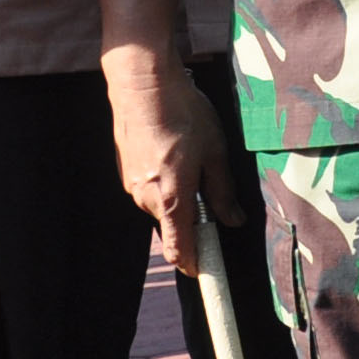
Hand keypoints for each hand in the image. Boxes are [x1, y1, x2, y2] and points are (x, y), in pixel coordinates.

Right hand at [104, 48, 248, 275]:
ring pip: (161, 206)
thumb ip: (222, 191)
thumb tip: (233, 220)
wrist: (143, 85)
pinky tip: (175, 153)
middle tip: (213, 195)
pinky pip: (150, 189)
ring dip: (178, 197)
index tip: (204, 273)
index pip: (180, 247)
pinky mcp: (125, 171)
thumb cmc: (183, 115)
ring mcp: (132, 185)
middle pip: (173, 225)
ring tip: (192, 161)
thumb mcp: (215, 152)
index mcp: (172, 198)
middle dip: (192, 219)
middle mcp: (146, 198)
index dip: (194, 263)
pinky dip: (164, 182)